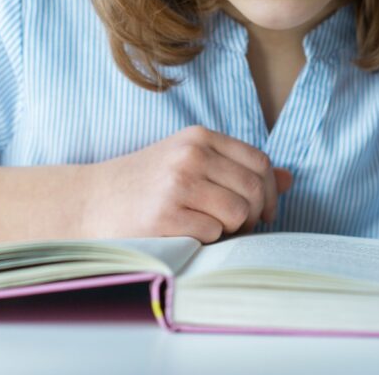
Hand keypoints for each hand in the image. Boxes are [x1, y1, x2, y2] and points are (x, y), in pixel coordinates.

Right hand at [79, 125, 292, 242]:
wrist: (90, 201)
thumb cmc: (145, 185)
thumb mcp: (189, 163)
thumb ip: (236, 168)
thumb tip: (289, 179)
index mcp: (199, 137)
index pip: (260, 162)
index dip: (269, 192)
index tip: (263, 213)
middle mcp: (191, 154)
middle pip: (254, 189)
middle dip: (254, 216)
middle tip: (237, 228)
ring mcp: (178, 183)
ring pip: (238, 213)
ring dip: (230, 230)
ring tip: (208, 229)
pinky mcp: (166, 214)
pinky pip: (213, 233)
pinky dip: (206, 240)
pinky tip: (185, 235)